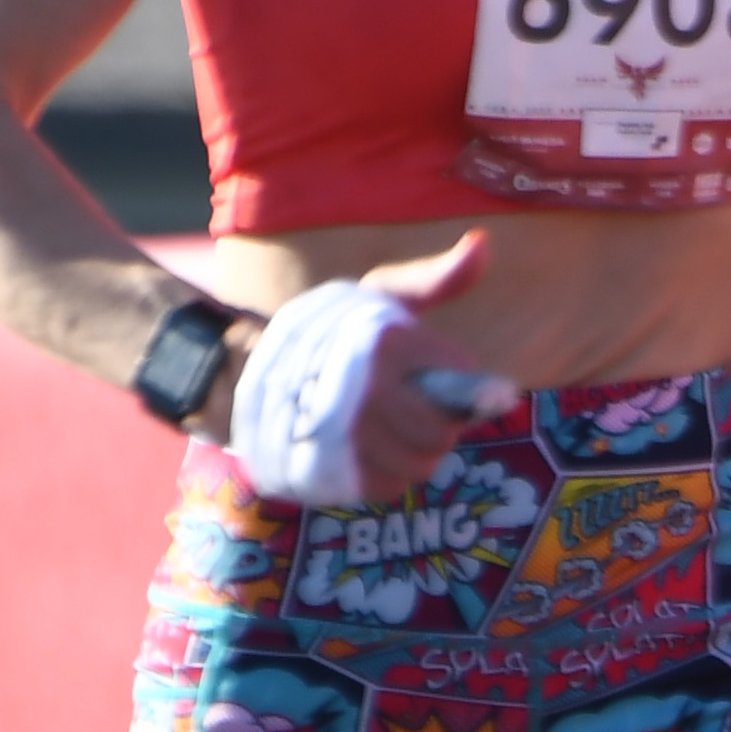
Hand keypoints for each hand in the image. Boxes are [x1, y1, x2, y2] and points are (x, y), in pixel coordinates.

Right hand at [342, 233, 522, 502]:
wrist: (248, 367)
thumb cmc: (335, 330)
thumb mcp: (381, 294)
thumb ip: (436, 278)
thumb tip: (482, 245)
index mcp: (383, 341)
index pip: (460, 379)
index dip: (455, 379)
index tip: (427, 371)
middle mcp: (363, 388)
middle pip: (441, 431)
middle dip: (437, 422)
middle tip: (411, 405)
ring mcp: (344, 434)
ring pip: (420, 464)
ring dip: (414, 451)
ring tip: (387, 426)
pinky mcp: (329, 470)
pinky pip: (390, 487)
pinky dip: (387, 473)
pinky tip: (368, 448)